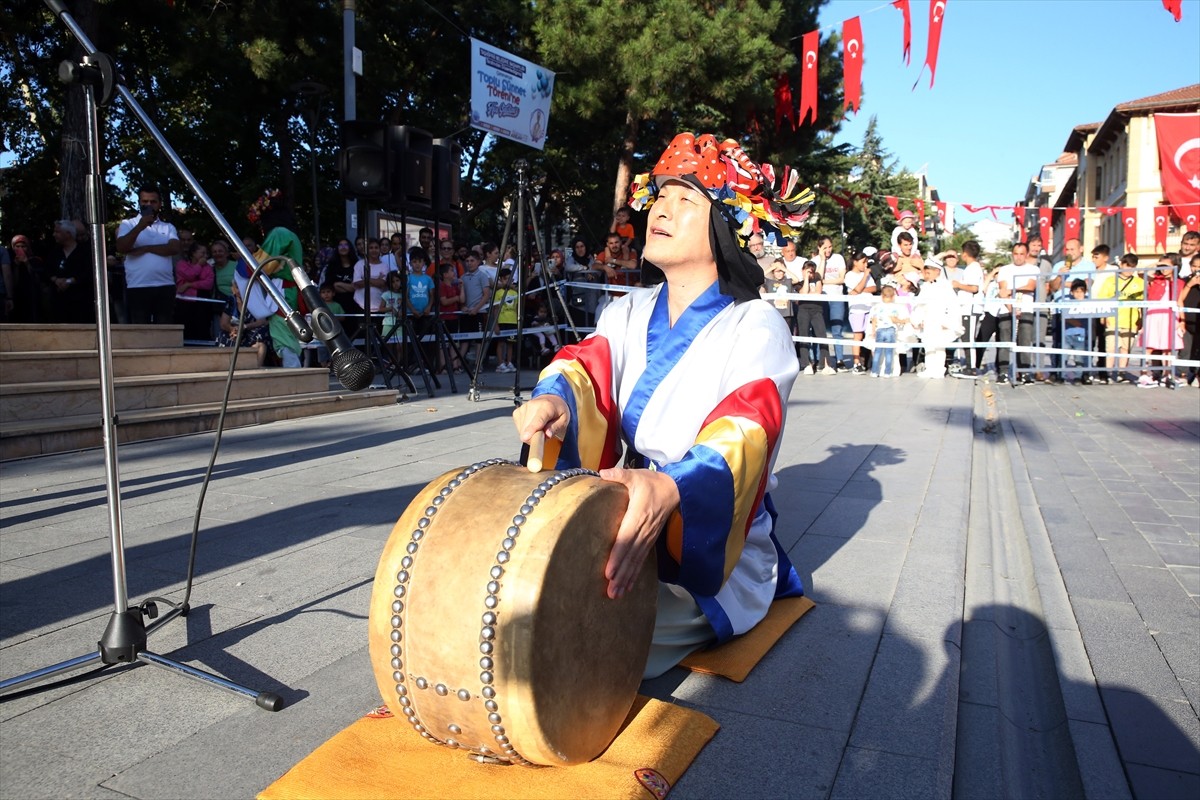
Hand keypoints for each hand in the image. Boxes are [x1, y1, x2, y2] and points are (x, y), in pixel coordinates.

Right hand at [513, 394, 569, 443]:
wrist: (550, 399)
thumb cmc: (557, 410)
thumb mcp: (564, 419)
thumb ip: (555, 427)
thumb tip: (547, 435)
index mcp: (547, 406)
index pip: (538, 420)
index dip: (531, 430)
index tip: (526, 438)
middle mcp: (532, 405)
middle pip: (528, 428)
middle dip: (534, 436)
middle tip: (544, 434)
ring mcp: (523, 408)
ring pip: (522, 430)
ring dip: (530, 433)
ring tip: (539, 427)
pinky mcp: (517, 412)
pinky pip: (519, 428)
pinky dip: (525, 430)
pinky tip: (532, 424)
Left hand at [597, 467, 678, 598]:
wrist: (676, 490)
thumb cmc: (653, 483)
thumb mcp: (636, 475)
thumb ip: (619, 475)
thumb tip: (602, 473)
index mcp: (638, 516)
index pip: (626, 540)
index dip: (617, 556)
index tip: (609, 571)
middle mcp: (644, 531)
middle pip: (630, 557)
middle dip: (620, 575)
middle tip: (610, 592)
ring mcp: (648, 538)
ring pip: (636, 562)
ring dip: (626, 579)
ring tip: (616, 594)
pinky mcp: (650, 541)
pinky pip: (641, 561)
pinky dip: (634, 575)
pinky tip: (627, 586)